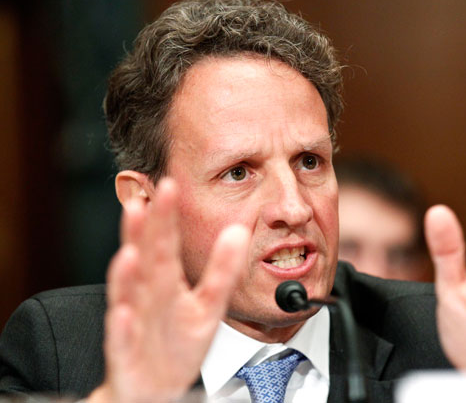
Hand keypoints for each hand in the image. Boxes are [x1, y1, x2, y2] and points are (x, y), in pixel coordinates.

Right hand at [89, 178, 249, 401]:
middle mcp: (147, 297)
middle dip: (140, 233)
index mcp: (166, 282)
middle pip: (143, 261)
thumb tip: (240, 230)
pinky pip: (123, 340)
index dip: (166, 217)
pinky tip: (124, 314)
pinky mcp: (127, 354)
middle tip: (140, 202)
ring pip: (128, 296)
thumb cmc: (178, 342)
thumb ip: (222, 269)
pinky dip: (123, 328)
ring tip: (129, 253)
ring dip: (126, 275)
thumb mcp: (209, 304)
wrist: (153, 388)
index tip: (170, 186)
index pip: (164, 243)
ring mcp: (134, 324)